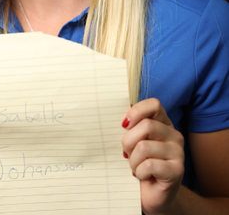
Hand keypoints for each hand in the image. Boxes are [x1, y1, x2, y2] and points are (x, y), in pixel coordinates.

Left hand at [122, 98, 183, 214]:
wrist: (152, 196)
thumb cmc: (140, 165)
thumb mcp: (134, 142)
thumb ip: (132, 127)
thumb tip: (122, 118)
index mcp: (164, 124)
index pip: (154, 105)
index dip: (136, 112)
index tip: (125, 125)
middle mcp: (174, 135)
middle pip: (146, 125)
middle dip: (129, 141)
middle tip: (127, 154)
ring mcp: (178, 152)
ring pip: (144, 146)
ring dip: (133, 161)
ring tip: (137, 168)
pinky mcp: (177, 170)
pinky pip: (149, 165)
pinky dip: (139, 172)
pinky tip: (143, 176)